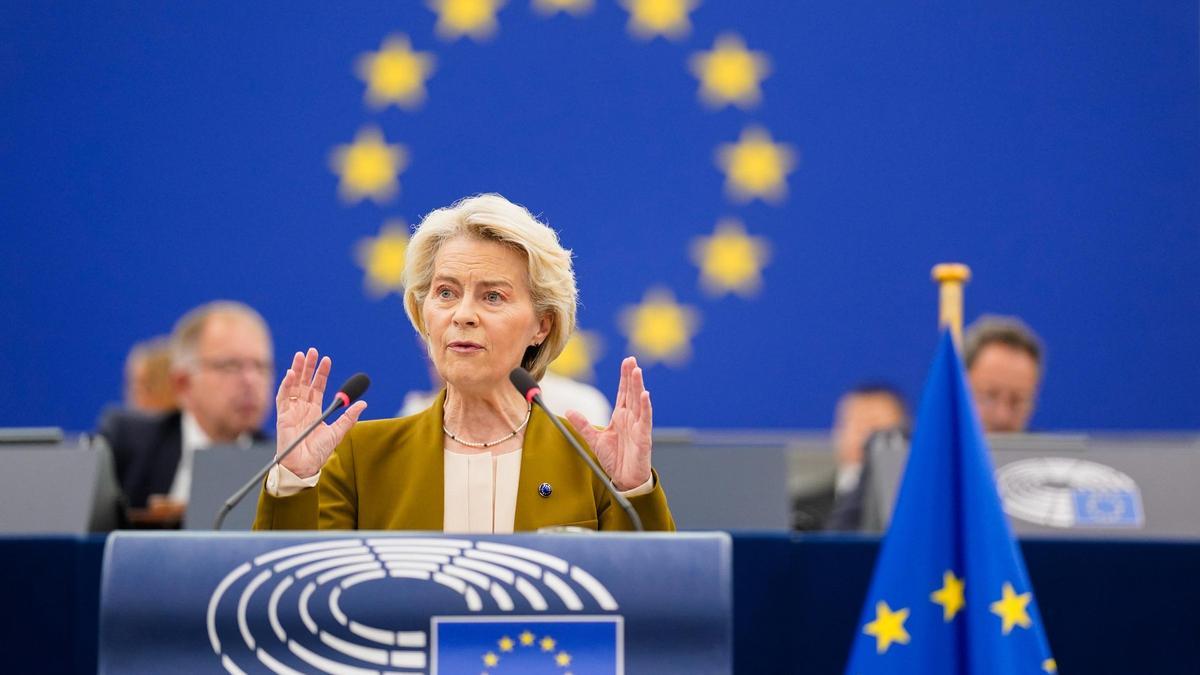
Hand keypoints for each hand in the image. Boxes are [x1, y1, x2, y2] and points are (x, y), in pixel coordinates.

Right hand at [275, 348, 366, 478]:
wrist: (304, 466)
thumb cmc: (318, 452)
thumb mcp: (337, 433)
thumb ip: (349, 418)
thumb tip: (363, 403)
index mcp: (315, 410)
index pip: (318, 387)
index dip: (322, 373)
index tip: (327, 360)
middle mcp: (303, 407)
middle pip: (305, 382)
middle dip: (308, 366)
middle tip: (312, 351)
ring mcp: (292, 410)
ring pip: (294, 385)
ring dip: (296, 370)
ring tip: (301, 355)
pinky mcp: (283, 416)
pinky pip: (283, 397)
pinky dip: (286, 385)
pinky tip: (291, 374)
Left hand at [565, 356, 652, 490]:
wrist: (625, 479)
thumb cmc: (615, 459)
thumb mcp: (594, 440)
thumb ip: (583, 425)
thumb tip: (569, 411)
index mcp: (620, 417)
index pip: (623, 393)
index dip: (624, 377)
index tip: (626, 362)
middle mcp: (630, 418)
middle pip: (631, 393)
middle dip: (631, 376)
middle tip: (632, 360)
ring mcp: (638, 426)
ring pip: (639, 402)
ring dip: (638, 386)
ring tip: (637, 371)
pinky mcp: (643, 437)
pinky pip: (645, 419)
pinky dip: (645, 407)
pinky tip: (645, 394)